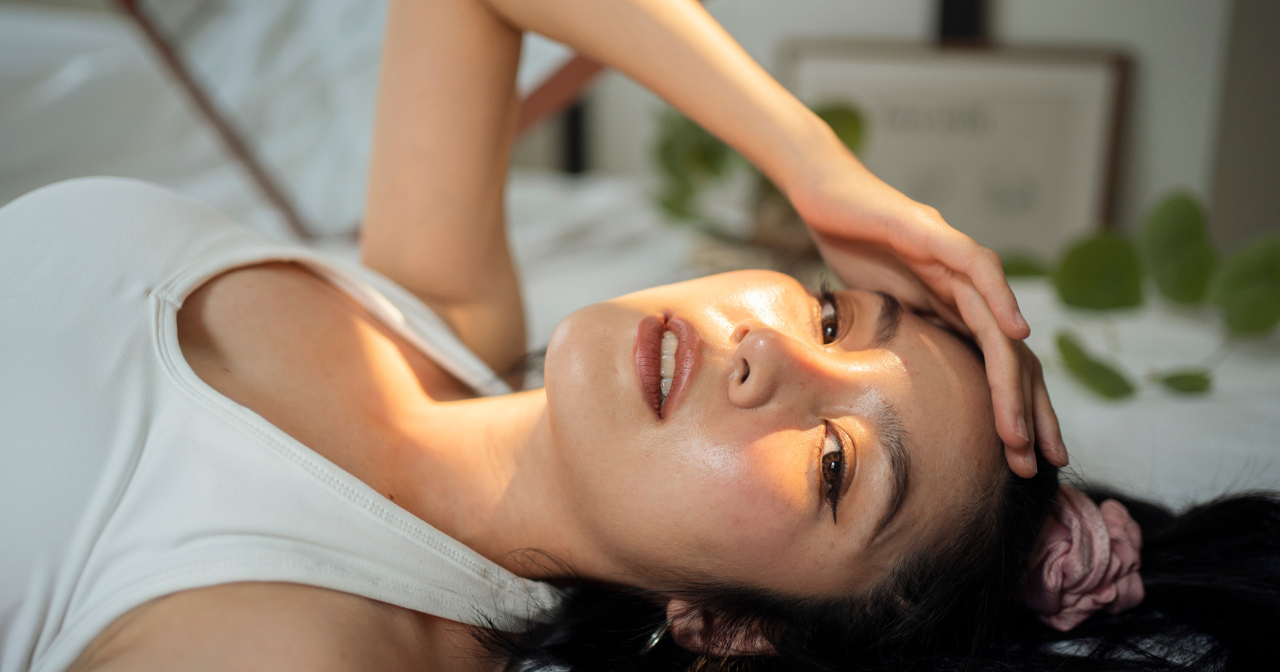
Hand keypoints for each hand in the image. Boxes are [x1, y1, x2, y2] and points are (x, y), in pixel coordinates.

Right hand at [790, 154, 1067, 476]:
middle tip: (1039, 461)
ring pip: (997, 324)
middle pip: (1010, 354)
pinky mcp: (930, 231)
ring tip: (1020, 430)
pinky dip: (1000, 297)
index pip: (995, 364)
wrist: (820, 191)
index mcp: (952, 307)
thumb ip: (903, 338)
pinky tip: (1016, 332)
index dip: (1013, 411)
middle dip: (1028, 411)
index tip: (1024, 460)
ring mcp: (951, 256)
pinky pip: (976, 265)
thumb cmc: (845, 244)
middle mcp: (964, 284)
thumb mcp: (876, 310)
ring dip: (1013, 379)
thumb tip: (907, 394)